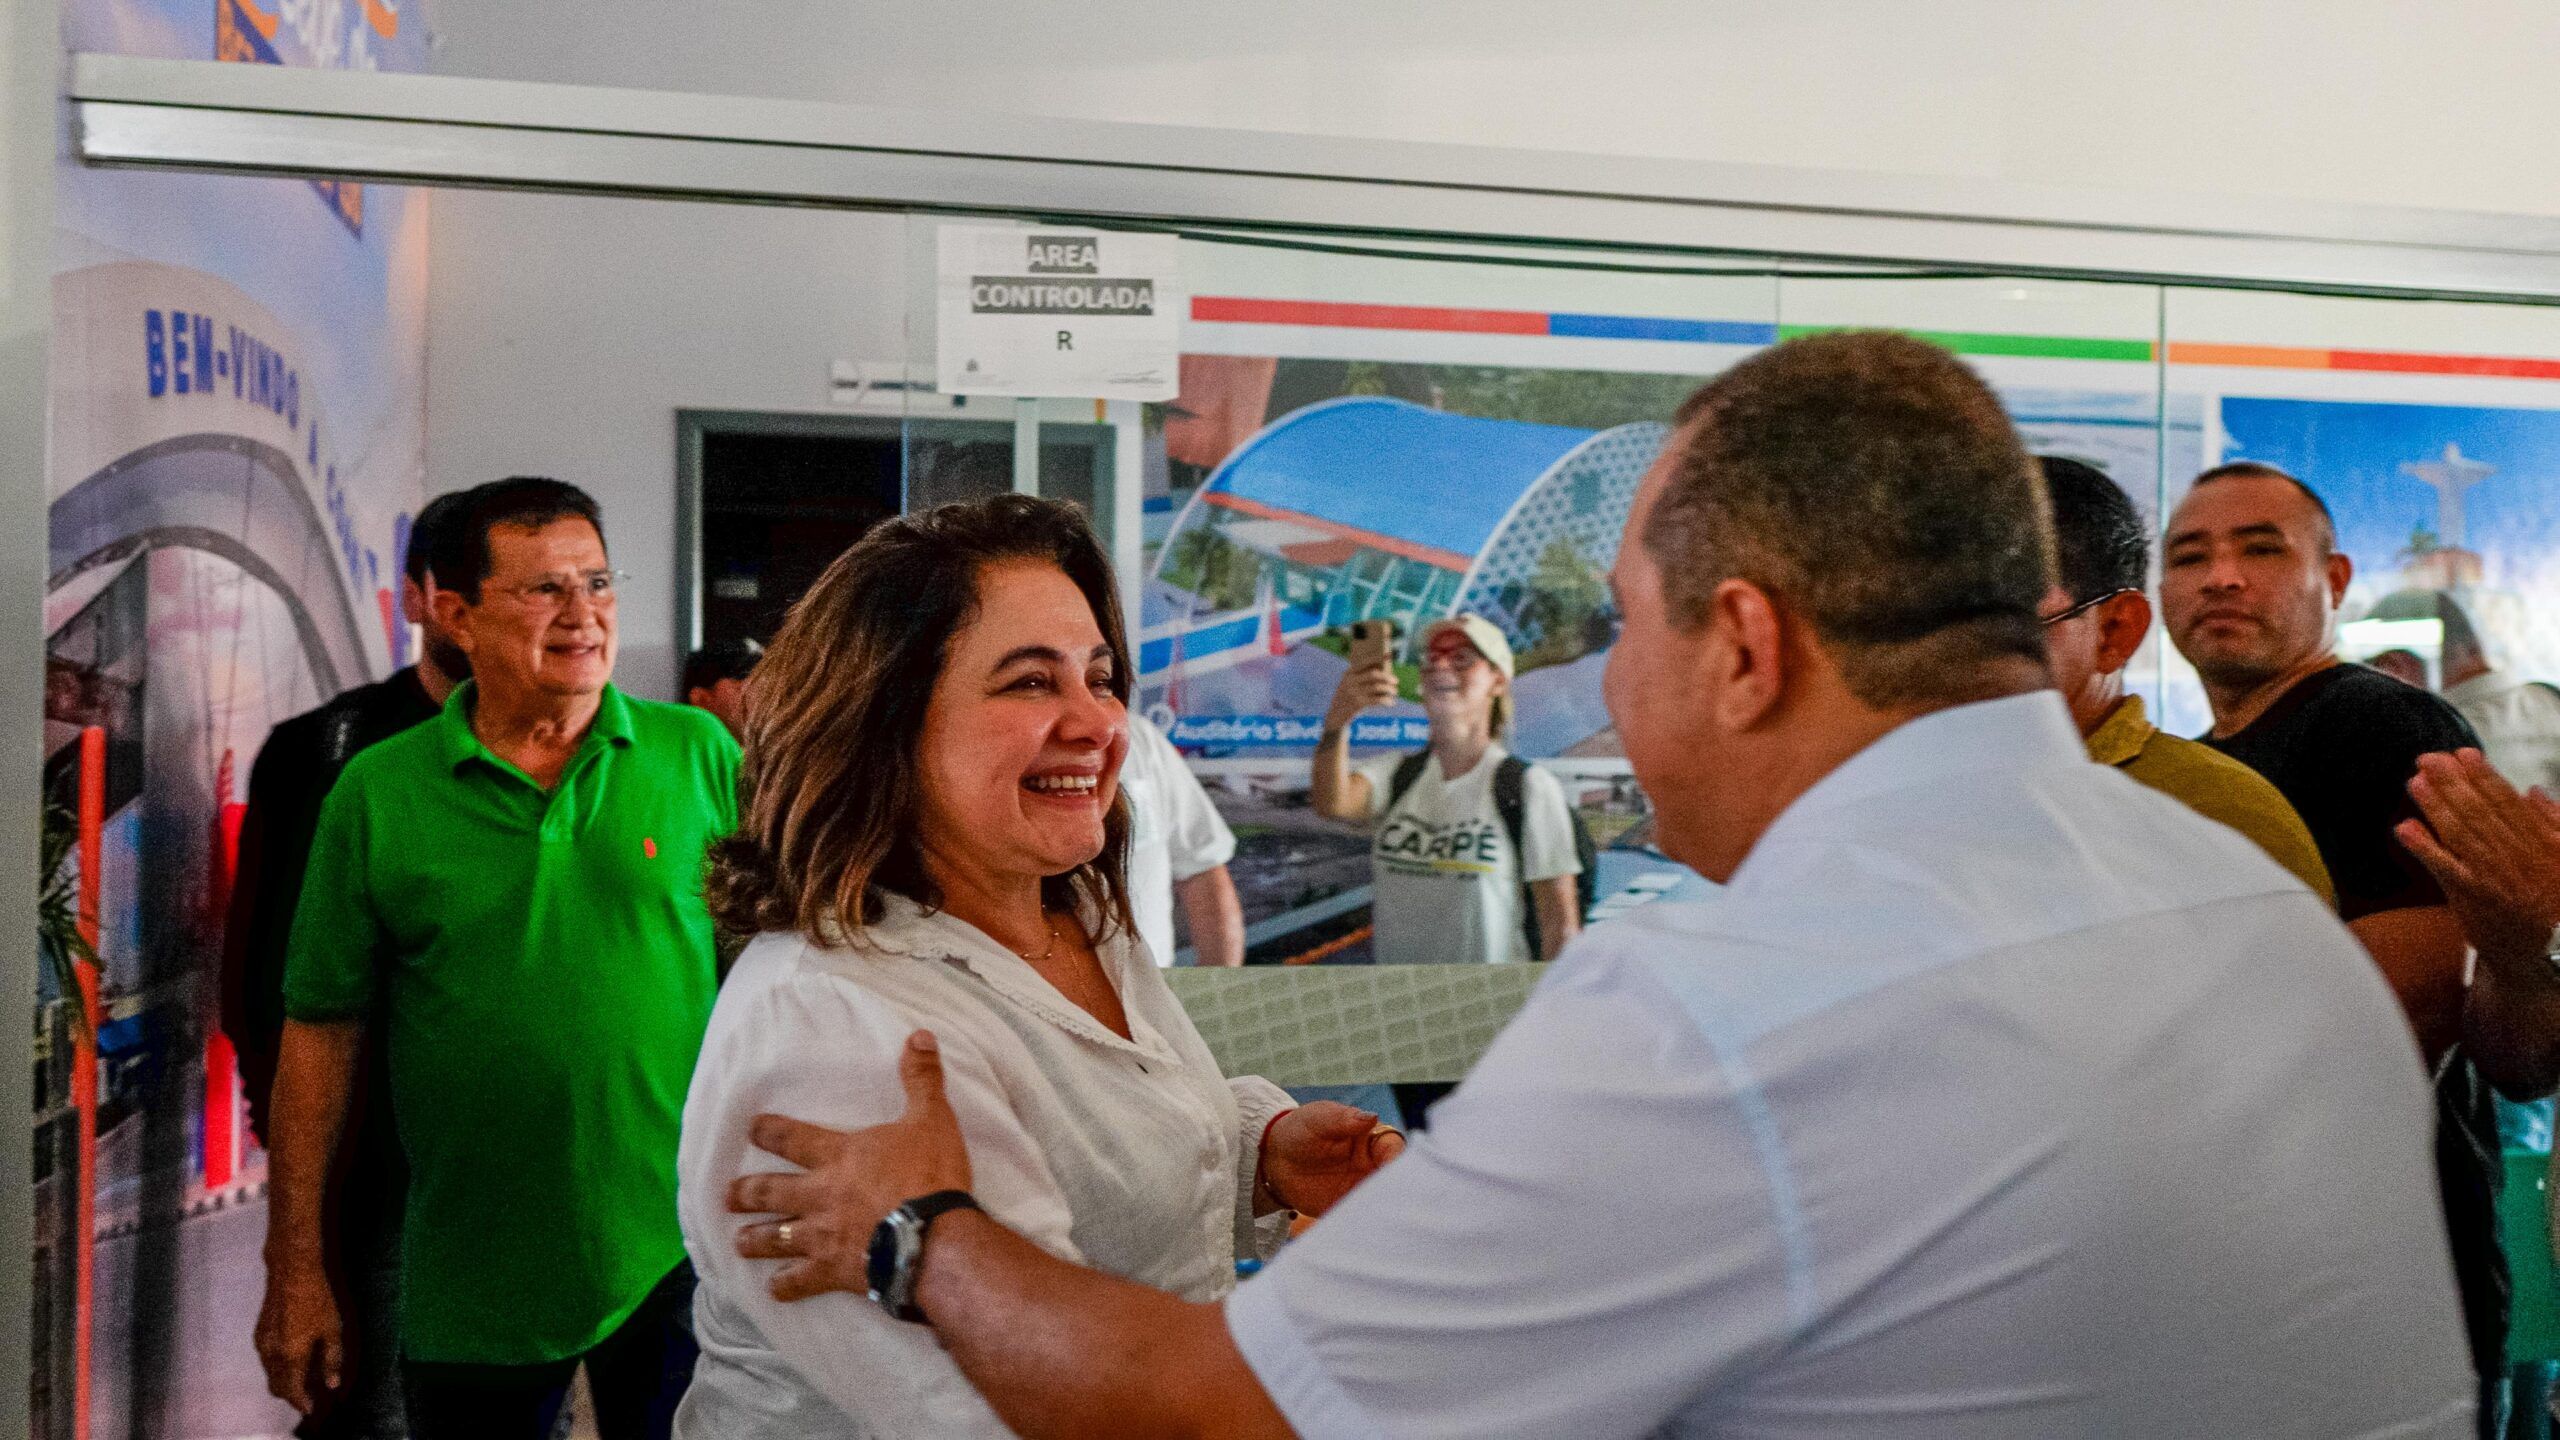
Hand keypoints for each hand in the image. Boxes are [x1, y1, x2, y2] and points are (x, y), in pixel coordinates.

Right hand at [254, 1260, 341, 1414]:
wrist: (292, 1273)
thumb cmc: (317, 1299)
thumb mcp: (332, 1330)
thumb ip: (331, 1359)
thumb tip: (332, 1384)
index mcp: (291, 1355)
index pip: (292, 1390)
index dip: (301, 1402)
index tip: (311, 1407)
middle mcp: (272, 1354)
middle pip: (277, 1387)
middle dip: (291, 1395)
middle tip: (308, 1395)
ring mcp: (262, 1344)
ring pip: (270, 1374)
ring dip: (284, 1381)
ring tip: (303, 1378)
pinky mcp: (259, 1334)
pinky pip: (267, 1361)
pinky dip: (277, 1367)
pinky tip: (293, 1359)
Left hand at [731, 1030, 974, 1302]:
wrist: (931, 1240)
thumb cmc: (930, 1178)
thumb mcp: (933, 1120)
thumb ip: (922, 1080)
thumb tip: (920, 1036)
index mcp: (839, 1156)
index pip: (792, 1137)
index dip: (769, 1131)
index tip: (750, 1128)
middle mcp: (819, 1194)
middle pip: (770, 1191)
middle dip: (746, 1192)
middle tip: (728, 1194)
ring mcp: (821, 1235)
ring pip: (775, 1237)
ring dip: (753, 1238)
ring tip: (738, 1241)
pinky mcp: (830, 1271)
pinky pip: (798, 1281)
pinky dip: (784, 1286)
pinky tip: (773, 1288)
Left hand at [1259, 1101, 1403, 1216]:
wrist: (1274, 1160)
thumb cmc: (1300, 1131)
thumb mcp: (1318, 1118)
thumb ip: (1342, 1118)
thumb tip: (1372, 1116)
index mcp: (1370, 1140)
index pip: (1393, 1147)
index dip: (1397, 1157)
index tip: (1392, 1167)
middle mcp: (1373, 1167)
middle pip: (1396, 1179)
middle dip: (1398, 1189)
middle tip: (1391, 1198)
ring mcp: (1362, 1191)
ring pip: (1384, 1202)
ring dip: (1385, 1211)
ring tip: (1380, 1219)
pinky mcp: (1348, 1211)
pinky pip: (1363, 1220)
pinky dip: (1367, 1226)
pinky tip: (1365, 1232)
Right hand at [1325, 662, 1398, 732]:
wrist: (1336, 716)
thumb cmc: (1348, 698)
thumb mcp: (1350, 685)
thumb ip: (1362, 677)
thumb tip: (1384, 672)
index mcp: (1348, 673)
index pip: (1365, 662)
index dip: (1378, 658)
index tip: (1389, 655)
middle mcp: (1350, 681)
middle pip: (1374, 674)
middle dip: (1387, 677)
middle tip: (1396, 681)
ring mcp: (1354, 692)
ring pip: (1377, 687)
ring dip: (1389, 689)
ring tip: (1394, 692)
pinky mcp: (1358, 704)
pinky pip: (1377, 699)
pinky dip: (1386, 700)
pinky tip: (1390, 702)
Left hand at [2400, 749, 2559, 963]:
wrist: (2551, 951)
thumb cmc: (2557, 902)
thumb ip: (2554, 823)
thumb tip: (2534, 791)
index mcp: (2540, 842)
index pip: (2507, 801)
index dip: (2484, 776)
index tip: (2464, 754)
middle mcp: (2517, 855)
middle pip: (2479, 811)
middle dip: (2452, 782)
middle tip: (2428, 759)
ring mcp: (2493, 876)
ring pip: (2460, 833)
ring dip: (2435, 806)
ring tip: (2415, 782)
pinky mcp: (2472, 897)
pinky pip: (2445, 868)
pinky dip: (2424, 847)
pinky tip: (2405, 828)